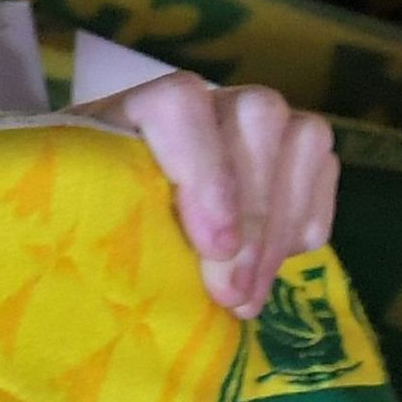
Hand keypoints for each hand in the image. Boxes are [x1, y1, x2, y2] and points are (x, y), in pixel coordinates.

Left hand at [79, 70, 336, 319]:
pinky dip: (303, 225)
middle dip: (253, 217)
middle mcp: (204, 103)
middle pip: (256, 117)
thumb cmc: (88, 221)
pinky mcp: (290, 153)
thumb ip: (100, 224)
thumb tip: (138, 267)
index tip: (213, 247)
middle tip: (230, 291)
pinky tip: (268, 269)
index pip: (180, 104)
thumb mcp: (78, 221)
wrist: (110, 215)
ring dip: (280, 230)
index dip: (205, 172)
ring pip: (301, 141)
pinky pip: (323, 174)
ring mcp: (252, 123)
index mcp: (135, 110)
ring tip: (245, 297)